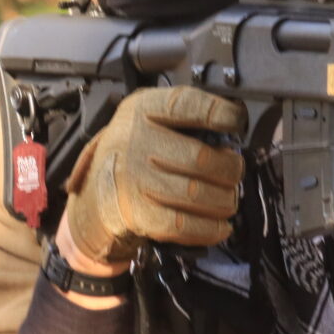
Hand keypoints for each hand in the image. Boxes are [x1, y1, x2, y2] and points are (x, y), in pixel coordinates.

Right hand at [62, 86, 247, 265]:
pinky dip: (209, 228)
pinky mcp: (135, 212)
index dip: (216, 112)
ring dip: (224, 201)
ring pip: (195, 194)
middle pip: (198, 157)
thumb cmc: (137, 149)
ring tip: (228, 199)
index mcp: (141, 109)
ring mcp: (132, 179)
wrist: (97, 189)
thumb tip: (233, 137)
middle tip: (234, 172)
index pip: (183, 105)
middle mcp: (133, 140)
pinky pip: (181, 225)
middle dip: (229, 169)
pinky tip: (220, 226)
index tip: (236, 122)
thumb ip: (186, 120)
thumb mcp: (151, 119)